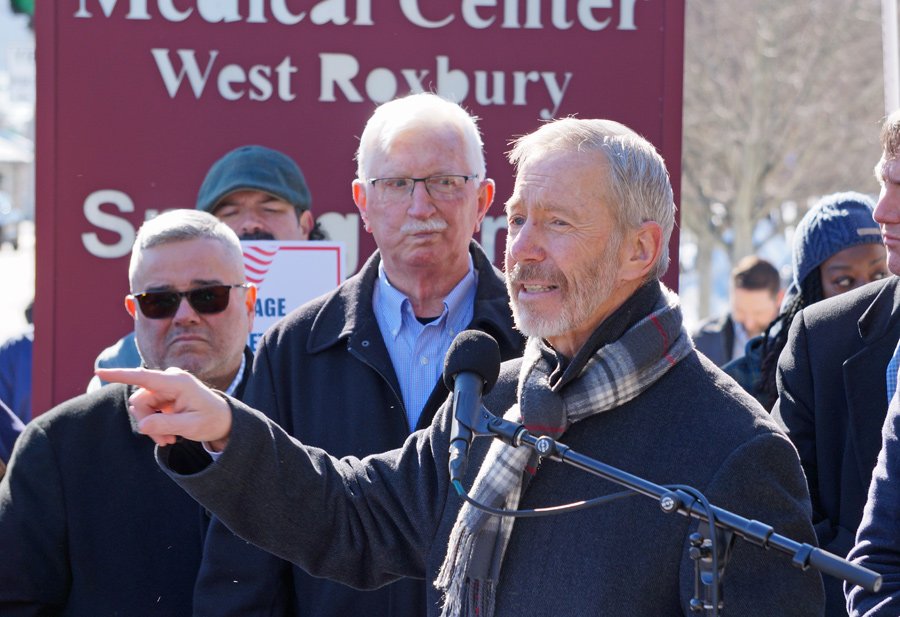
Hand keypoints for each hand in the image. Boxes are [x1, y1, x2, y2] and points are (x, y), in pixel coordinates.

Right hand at [95, 367, 231, 449]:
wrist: (223, 420)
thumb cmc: (211, 420)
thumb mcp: (190, 427)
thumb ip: (165, 425)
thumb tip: (142, 426)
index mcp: (178, 382)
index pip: (143, 376)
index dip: (120, 375)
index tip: (99, 371)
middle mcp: (170, 379)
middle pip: (140, 400)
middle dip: (147, 422)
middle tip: (166, 441)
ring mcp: (166, 386)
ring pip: (142, 408)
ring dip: (152, 426)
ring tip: (170, 439)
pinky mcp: (163, 394)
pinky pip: (148, 410)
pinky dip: (155, 424)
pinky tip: (169, 435)